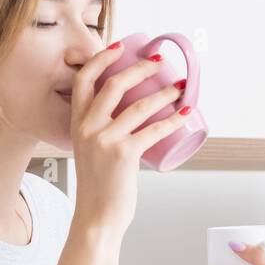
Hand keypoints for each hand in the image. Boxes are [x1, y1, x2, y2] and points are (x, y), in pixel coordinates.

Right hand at [68, 46, 190, 235]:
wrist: (96, 218)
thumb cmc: (99, 187)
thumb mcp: (90, 151)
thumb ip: (103, 132)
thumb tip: (134, 117)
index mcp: (77, 124)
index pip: (84, 80)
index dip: (102, 59)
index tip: (121, 47)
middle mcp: (88, 127)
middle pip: (114, 85)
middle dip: (140, 69)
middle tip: (159, 63)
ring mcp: (105, 140)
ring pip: (140, 105)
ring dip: (165, 92)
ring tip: (182, 86)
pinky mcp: (124, 154)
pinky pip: (155, 130)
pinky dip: (175, 119)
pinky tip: (187, 113)